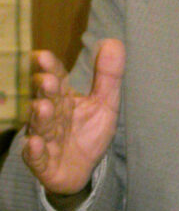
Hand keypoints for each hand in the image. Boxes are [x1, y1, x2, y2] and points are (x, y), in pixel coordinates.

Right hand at [23, 39, 124, 195]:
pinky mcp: (43, 163)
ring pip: (41, 126)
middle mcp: (51, 115)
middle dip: (46, 90)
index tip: (42, 55)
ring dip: (40, 117)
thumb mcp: (106, 102)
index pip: (57, 79)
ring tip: (42, 107)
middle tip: (47, 80)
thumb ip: (108, 75)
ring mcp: (45, 138)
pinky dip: (35, 151)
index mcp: (65, 98)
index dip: (51, 68)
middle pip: (48, 100)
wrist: (82, 169)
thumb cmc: (90, 131)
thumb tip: (113, 41)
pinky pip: (37, 157)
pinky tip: (35, 143)